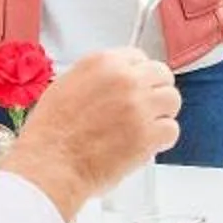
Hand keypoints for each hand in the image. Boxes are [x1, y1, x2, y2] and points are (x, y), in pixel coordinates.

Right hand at [4, 47, 179, 216]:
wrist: (50, 164)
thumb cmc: (51, 133)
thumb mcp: (66, 86)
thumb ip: (96, 78)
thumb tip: (113, 82)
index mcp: (103, 63)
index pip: (139, 57)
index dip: (139, 75)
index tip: (137, 87)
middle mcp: (125, 79)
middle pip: (161, 74)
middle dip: (156, 90)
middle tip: (147, 107)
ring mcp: (139, 106)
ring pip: (172, 100)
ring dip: (162, 113)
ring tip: (147, 127)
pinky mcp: (149, 134)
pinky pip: (171, 129)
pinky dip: (162, 139)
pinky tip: (147, 144)